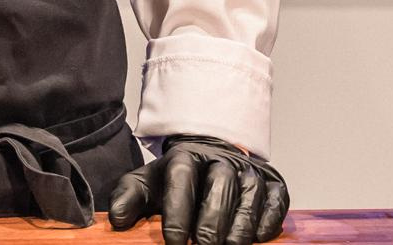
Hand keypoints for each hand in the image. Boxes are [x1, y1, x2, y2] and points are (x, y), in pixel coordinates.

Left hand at [108, 135, 288, 244]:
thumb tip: (117, 219)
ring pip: (250, 193)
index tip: (173, 241)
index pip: (182, 176)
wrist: (212, 159)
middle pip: (220, 184)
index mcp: (186, 157)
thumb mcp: (148, 184)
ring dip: (241, 225)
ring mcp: (250, 171)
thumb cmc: (178, 180)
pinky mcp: (273, 183)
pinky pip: (276, 199)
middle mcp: (222, 160)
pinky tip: (259, 237)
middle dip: (212, 220)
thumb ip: (130, 197)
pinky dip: (269, 219)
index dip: (178, 209)